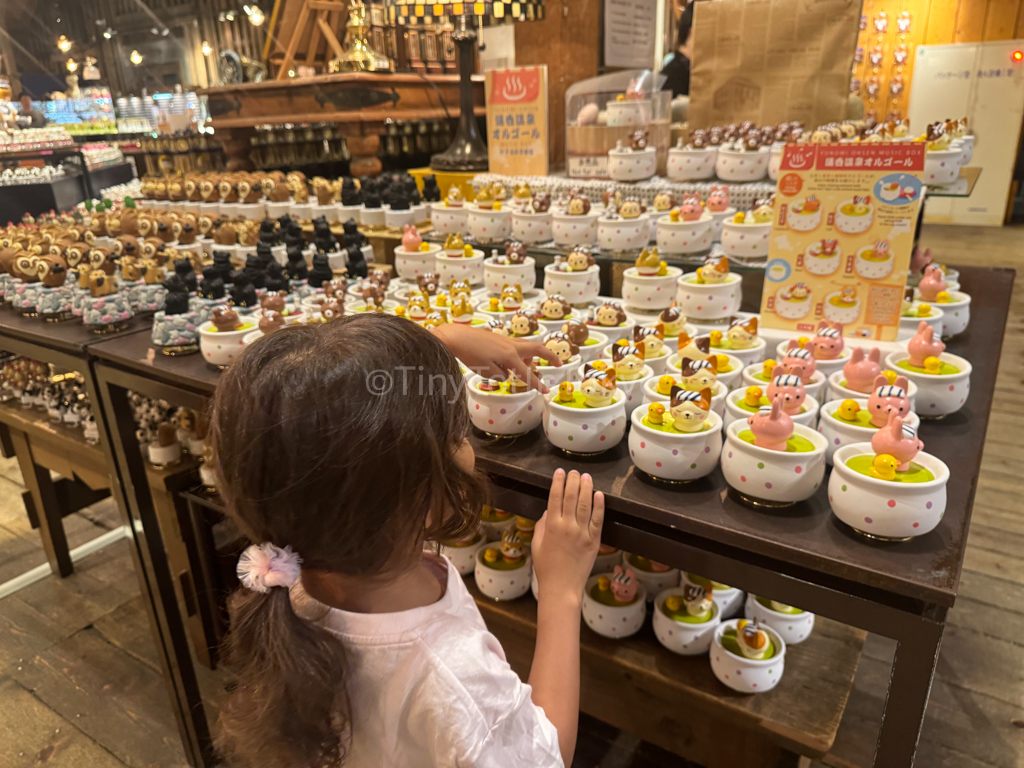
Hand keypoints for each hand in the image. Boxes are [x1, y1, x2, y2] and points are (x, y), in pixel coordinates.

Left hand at [431, 323, 559, 392]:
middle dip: (550, 356)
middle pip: (537, 349)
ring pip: (526, 345)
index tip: (546, 392)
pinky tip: (510, 361)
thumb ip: (501, 375)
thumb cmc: (470, 355)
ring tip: (530, 367)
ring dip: (533, 355)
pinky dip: (520, 353)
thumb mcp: (486, 371)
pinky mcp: (499, 338)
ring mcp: (505, 339)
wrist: (456, 337)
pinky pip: (516, 345)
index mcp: (509, 356)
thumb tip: (507, 374)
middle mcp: (511, 346)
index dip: (537, 384)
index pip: (527, 373)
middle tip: (559, 363)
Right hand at [531, 469, 603, 601]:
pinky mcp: (593, 541)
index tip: (560, 472)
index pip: (555, 498)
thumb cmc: (546, 569)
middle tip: (574, 471)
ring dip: (586, 488)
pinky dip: (599, 506)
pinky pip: (598, 520)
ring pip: (585, 505)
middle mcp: (567, 527)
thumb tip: (549, 511)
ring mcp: (582, 533)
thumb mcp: (537, 545)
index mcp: (552, 527)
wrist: (561, 588)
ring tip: (586, 477)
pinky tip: (599, 494)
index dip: (557, 483)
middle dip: (572, 481)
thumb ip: (542, 526)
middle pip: (571, 497)